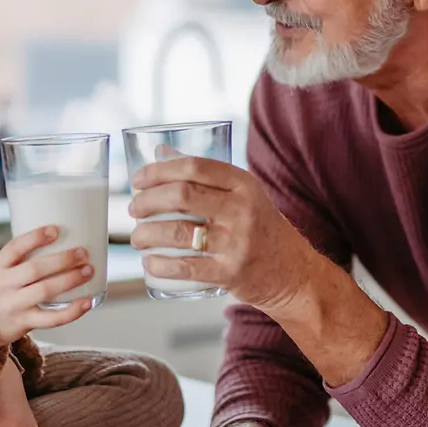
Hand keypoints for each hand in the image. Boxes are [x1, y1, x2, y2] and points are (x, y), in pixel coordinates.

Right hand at [0, 226, 94, 348]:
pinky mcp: (25, 322)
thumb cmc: (4, 289)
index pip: (15, 248)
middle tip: (83, 253)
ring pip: (45, 291)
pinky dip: (72, 311)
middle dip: (62, 259)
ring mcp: (14, 305)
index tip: (56, 230)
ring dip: (70, 280)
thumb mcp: (4, 270)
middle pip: (34, 269)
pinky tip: (87, 302)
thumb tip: (65, 237)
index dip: (35, 237)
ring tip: (88, 271)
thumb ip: (25, 258)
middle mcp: (4, 285)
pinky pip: (51, 319)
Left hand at [128, 157, 318, 311]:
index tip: (137, 180)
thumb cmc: (260, 229)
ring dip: (146, 235)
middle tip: (134, 210)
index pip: (194, 167)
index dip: (158, 170)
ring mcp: (237, 243)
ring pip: (177, 232)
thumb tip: (160, 152)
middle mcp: (242, 209)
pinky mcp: (231, 273)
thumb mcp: (243, 194)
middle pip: (182, 196)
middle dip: (147, 201)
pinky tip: (149, 263)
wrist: (293, 272)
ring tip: (137, 238)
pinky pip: (185, 268)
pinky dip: (160, 265)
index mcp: (244, 184)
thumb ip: (205, 175)